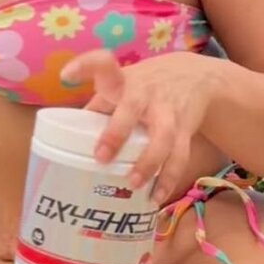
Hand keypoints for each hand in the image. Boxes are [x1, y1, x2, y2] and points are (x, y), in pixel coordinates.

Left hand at [59, 50, 224, 205]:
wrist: (197, 76)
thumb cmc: (146, 84)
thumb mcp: (123, 84)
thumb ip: (99, 106)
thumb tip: (68, 135)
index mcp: (123, 81)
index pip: (103, 66)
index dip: (85, 67)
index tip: (66, 75)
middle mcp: (145, 93)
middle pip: (132, 108)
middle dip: (117, 133)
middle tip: (101, 157)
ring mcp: (168, 111)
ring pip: (163, 137)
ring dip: (148, 162)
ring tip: (134, 183)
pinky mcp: (185, 129)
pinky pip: (180, 156)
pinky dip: (168, 178)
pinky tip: (156, 197)